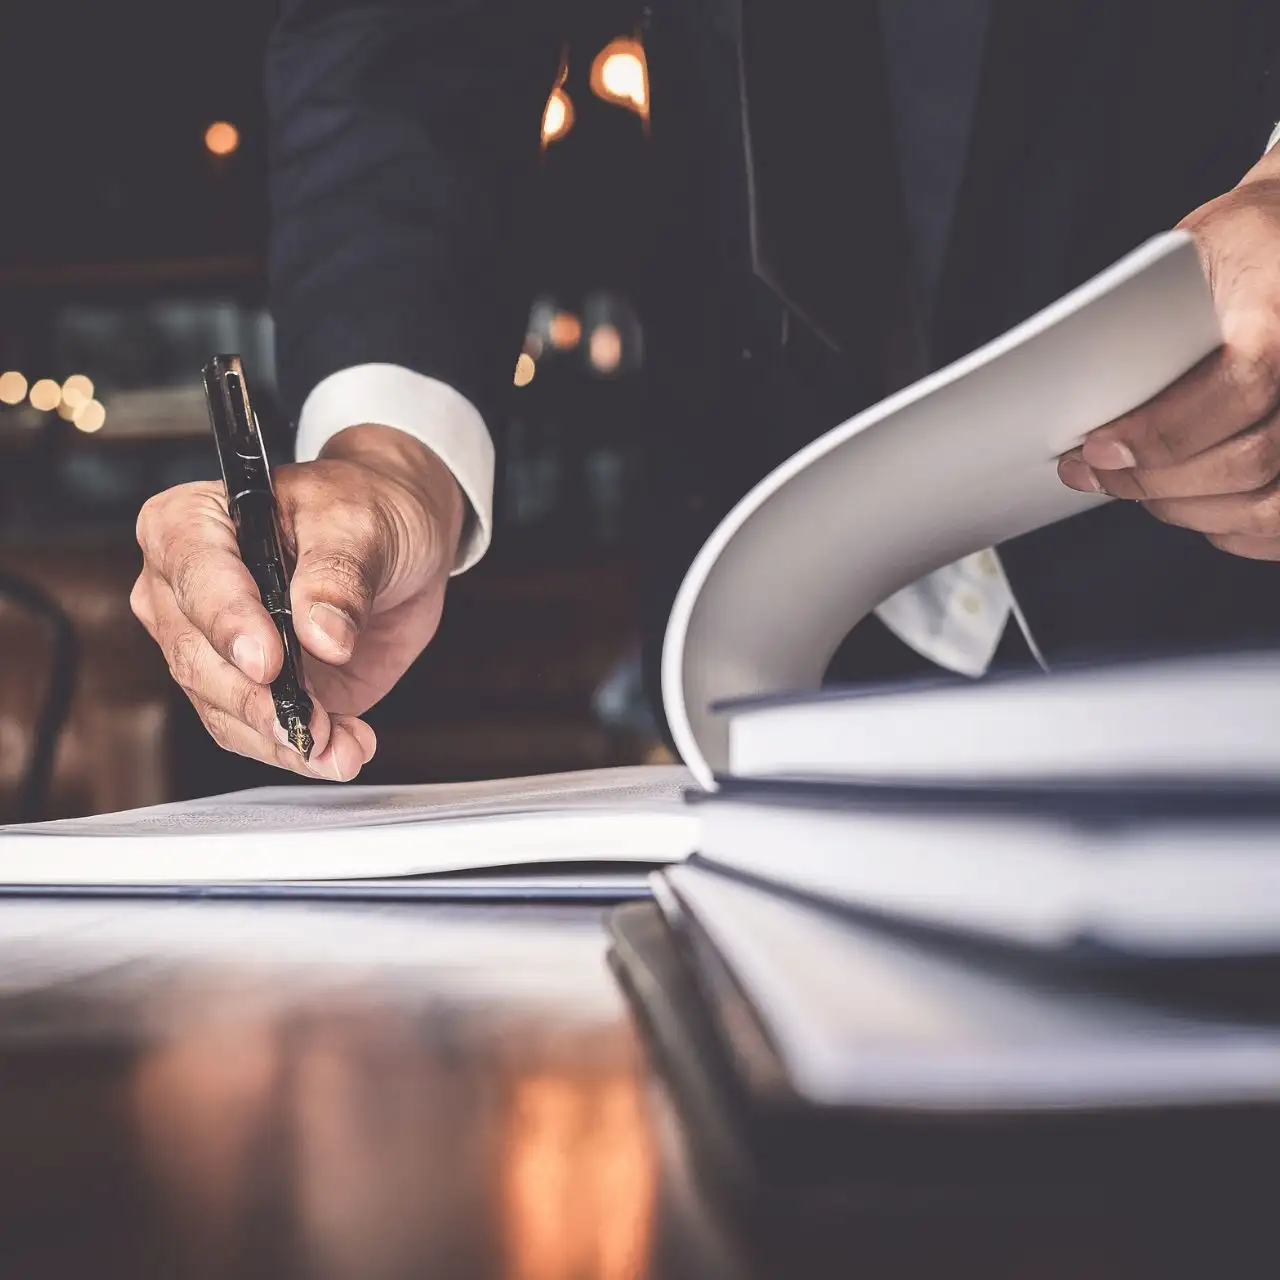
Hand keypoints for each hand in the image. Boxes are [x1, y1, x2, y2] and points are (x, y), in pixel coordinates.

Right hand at [132, 425, 464, 779]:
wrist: (400, 539)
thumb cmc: (366, 507)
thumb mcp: (361, 524)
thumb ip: (338, 576)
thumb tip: (322, 636)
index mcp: (192, 523)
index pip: (196, 579)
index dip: (229, 625)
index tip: (268, 662)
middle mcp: (185, 589)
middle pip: (197, 659)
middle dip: (257, 701)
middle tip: (312, 722)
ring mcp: (214, 646)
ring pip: (223, 709)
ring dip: (283, 738)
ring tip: (341, 746)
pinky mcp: (251, 688)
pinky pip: (257, 733)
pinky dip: (302, 751)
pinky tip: (344, 749)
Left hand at [1058, 150, 1279, 558]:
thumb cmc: (1242, 252)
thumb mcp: (1195, 253)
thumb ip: (1146, 319)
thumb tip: (1081, 394)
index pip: (1243, 387)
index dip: (1164, 432)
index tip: (1098, 447)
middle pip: (1252, 461)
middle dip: (1157, 481)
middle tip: (1096, 473)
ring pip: (1269, 508)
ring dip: (1188, 510)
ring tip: (1136, 489)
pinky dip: (1231, 528)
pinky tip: (1191, 503)